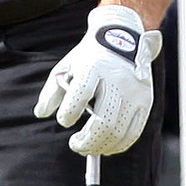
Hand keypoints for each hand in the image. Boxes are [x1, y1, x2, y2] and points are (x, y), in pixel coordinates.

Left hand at [33, 4, 161, 156]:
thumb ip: (51, 92)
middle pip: (103, 121)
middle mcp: (117, 79)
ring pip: (118, 131)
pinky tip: (105, 147)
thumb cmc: (89, 58)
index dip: (69, 113)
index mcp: (94, 67)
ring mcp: (134, 92)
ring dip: (100, 146)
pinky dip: (118, 146)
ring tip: (87, 147)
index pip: (81, 93)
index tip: (64, 120)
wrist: (123, 38)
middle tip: (75, 144)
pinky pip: (133, 133)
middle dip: (86, 141)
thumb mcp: (66, 67)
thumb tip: (40, 113)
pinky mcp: (145, 101)